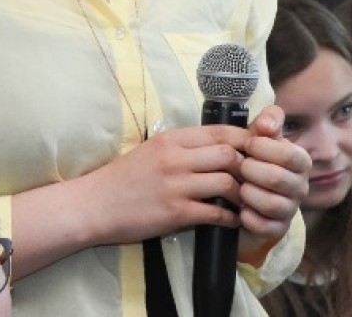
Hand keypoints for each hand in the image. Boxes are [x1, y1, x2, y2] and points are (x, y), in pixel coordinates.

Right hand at [76, 124, 250, 244]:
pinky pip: (215, 213)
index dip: (245, 139)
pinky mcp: (175, 213)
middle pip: (228, 154)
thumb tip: (214, 147)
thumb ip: (181, 147)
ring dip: (242, 193)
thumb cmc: (123, 178)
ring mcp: (176, 186)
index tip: (257, 149)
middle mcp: (176, 158)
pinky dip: (230, 218)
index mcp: (171, 139)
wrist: (95, 204)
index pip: (220, 132)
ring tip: (246, 200)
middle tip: (255, 178)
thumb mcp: (152, 150)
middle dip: (247, 166)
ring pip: (226, 183)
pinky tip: (232, 220)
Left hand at [234, 105, 309, 262]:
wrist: (245, 193)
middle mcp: (301, 186)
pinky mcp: (277, 229)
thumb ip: (267, 121)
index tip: (248, 145)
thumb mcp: (261, 136)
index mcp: (301, 161)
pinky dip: (248, 216)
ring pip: (272, 204)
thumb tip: (266, 124)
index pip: (289, 154)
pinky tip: (240, 208)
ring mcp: (290, 209)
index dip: (264, 148)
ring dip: (249, 193)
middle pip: (278, 178)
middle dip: (252, 170)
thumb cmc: (255, 159)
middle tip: (240, 167)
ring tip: (239, 187)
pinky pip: (264, 226)